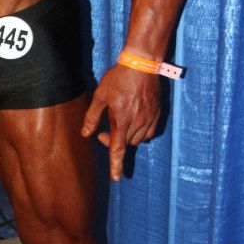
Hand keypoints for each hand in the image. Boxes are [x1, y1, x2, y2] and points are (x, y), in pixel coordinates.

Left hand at [81, 64, 160, 181]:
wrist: (142, 65)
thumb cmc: (119, 78)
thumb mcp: (100, 95)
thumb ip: (92, 117)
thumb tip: (85, 134)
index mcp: (121, 120)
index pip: (117, 149)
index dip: (116, 165)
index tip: (116, 178)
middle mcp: (137, 123)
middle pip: (126, 144)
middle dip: (114, 141)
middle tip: (104, 130)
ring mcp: (150, 119)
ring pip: (138, 139)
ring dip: (128, 137)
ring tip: (119, 122)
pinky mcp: (158, 114)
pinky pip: (149, 133)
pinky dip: (141, 133)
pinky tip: (134, 123)